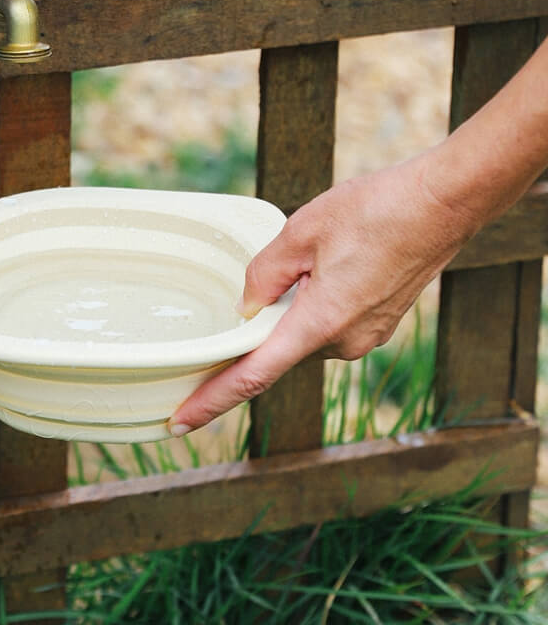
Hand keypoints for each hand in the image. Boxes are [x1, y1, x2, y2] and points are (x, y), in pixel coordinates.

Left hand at [167, 152, 478, 435]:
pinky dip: (312, 304)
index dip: (212, 401)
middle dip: (263, 320)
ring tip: (316, 252)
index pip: (253, 376)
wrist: (445, 203)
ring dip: (291, 306)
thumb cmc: (377, 209)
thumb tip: (245, 308)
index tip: (179, 422)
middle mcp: (345, 342)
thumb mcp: (302, 232)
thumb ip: (263, 275)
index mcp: (321, 323)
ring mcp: (366, 337)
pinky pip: (327, 324)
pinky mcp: (377, 326)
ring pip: (303, 332)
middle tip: (270, 276)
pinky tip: (326, 265)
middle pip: (277, 347)